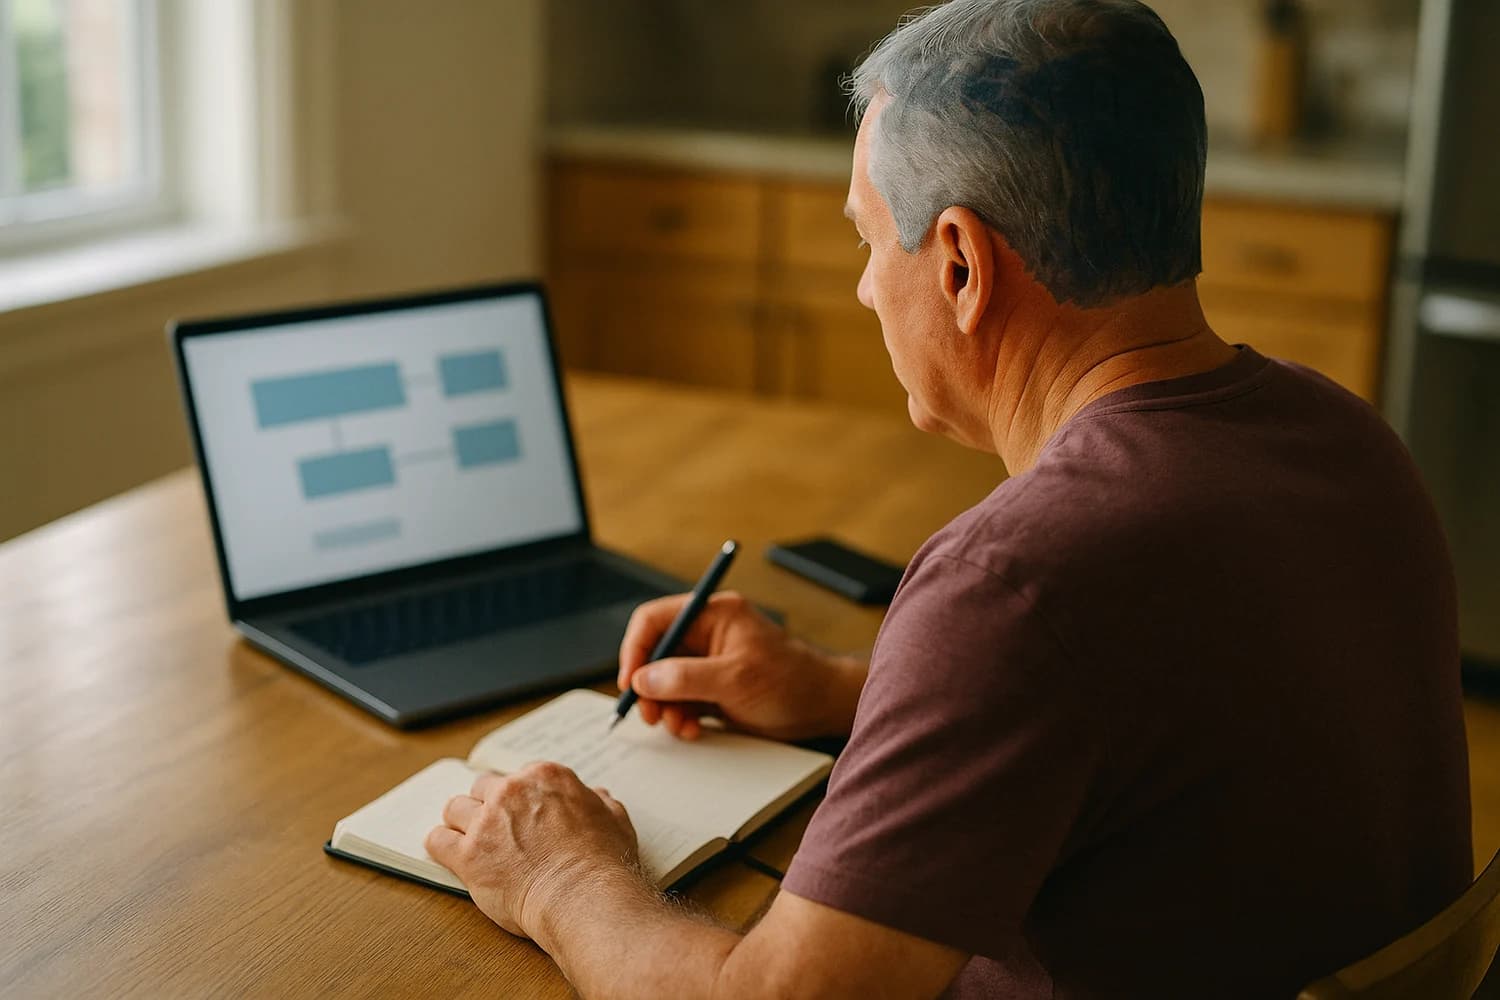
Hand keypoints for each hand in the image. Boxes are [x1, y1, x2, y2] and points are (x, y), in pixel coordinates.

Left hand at [425, 762, 638, 938]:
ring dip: (460, 823)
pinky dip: (440, 845)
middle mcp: (512, 791)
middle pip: (483, 787)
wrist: (584, 897)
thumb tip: (598, 797)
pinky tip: (448, 852)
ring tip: (468, 839)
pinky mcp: (467, 854)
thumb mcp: (615, 820)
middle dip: (487, 806)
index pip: (518, 776)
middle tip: (493, 828)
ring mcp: (486, 821)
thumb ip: (601, 803)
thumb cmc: (602, 864)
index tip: (517, 812)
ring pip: (455, 808)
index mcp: (546, 777)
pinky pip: (437, 840)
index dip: (517, 797)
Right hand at [618, 591, 865, 741]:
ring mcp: (708, 662)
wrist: (821, 707)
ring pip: (664, 682)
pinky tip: (692, 730)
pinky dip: (679, 717)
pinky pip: (679, 700)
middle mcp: (706, 634)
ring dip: (664, 707)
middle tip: (651, 714)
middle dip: (649, 686)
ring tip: (679, 726)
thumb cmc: (791, 680)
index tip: (631, 681)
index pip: (655, 620)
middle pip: (655, 654)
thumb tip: (645, 679)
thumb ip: (686, 677)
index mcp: (712, 614)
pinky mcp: (712, 688)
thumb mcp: (735, 678)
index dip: (636, 649)